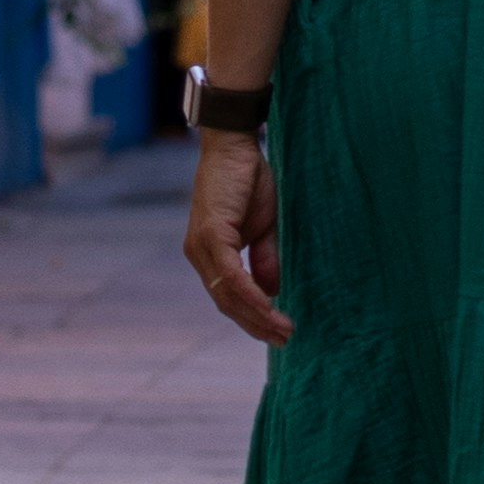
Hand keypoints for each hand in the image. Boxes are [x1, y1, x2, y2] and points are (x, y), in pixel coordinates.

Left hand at [186, 130, 285, 342]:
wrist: (235, 144)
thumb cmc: (250, 180)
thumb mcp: (265, 227)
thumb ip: (265, 259)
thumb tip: (272, 293)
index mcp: (209, 253)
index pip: (228, 296)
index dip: (252, 318)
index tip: (278, 332)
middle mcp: (199, 254)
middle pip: (226, 302)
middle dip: (256, 325)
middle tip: (284, 340)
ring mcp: (200, 246)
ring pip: (227, 294)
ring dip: (256, 315)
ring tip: (283, 330)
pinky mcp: (210, 235)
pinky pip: (231, 276)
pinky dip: (250, 295)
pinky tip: (269, 308)